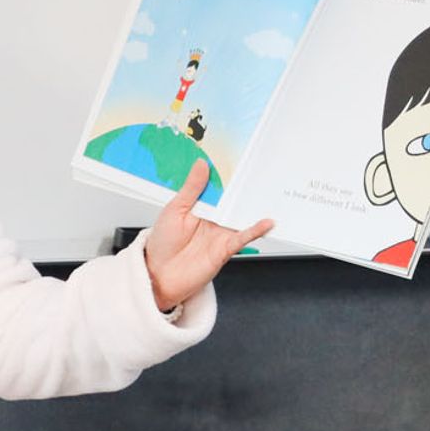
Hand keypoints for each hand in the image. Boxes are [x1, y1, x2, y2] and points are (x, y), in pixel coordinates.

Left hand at [141, 160, 270, 310]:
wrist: (158, 276)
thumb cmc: (162, 244)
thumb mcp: (174, 210)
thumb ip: (190, 189)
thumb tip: (201, 164)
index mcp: (200, 205)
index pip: (219, 185)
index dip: (228, 172)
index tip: (240, 154)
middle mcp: (214, 217)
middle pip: (234, 199)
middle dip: (247, 185)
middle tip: (262, 167)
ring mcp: (221, 232)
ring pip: (242, 215)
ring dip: (255, 206)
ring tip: (271, 190)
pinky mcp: (226, 248)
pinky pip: (243, 237)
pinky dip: (255, 230)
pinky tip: (266, 223)